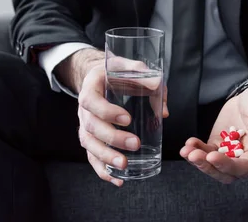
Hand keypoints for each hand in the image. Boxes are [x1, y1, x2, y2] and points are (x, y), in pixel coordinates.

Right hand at [74, 56, 168, 187]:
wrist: (99, 76)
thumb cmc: (117, 72)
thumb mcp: (131, 67)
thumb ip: (149, 80)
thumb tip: (164, 110)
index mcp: (91, 87)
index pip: (92, 101)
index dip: (107, 112)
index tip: (128, 119)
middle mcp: (83, 108)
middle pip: (91, 127)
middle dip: (112, 138)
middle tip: (135, 144)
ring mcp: (84, 125)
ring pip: (89, 145)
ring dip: (106, 157)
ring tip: (124, 166)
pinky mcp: (90, 138)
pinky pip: (91, 156)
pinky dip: (102, 171)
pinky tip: (117, 180)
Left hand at [180, 84, 247, 183]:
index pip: (243, 167)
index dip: (228, 165)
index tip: (213, 156)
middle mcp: (245, 157)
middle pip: (226, 173)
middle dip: (208, 167)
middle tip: (193, 155)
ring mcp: (230, 152)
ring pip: (213, 165)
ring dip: (199, 160)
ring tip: (186, 149)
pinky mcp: (218, 144)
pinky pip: (206, 152)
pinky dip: (196, 149)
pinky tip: (188, 143)